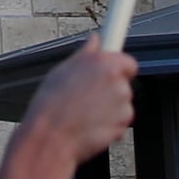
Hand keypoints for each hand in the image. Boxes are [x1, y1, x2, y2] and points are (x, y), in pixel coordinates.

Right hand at [14, 40, 136, 173]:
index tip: (110, 73)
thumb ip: (85, 54)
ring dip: (109, 109)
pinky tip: (89, 125)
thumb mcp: (62, 70)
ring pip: (121, 106)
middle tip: (87, 96)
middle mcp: (118, 83)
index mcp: (105, 64)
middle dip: (110, 91)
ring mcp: (123, 106)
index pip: (128, 62)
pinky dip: (108, 125)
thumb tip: (94, 41)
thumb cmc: (52, 104)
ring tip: (85, 113)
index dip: (118, 69)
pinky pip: (119, 124)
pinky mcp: (122, 126)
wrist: (51, 136)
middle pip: (123, 85)